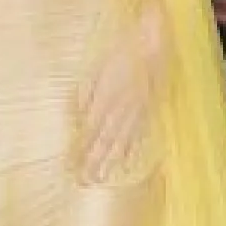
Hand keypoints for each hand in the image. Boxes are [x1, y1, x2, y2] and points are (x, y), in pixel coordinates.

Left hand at [76, 5, 163, 182]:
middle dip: (94, 163)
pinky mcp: (148, 110)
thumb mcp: (97, 68)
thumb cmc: (122, 51)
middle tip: (84, 181)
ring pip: (121, 142)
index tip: (71, 166)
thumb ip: (86, 92)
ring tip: (101, 178)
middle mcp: (120, 110)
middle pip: (104, 142)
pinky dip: (131, 149)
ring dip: (110, 161)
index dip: (81, 150)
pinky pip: (138, 133)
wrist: (154, 43)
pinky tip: (126, 161)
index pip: (89, 132)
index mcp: (105, 99)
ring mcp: (136, 112)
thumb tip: (80, 115)